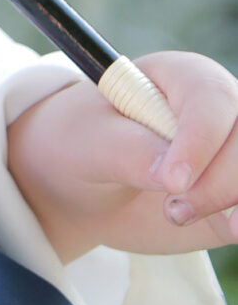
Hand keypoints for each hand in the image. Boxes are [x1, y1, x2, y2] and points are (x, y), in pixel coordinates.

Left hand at [6, 52, 237, 262]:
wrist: (83, 187)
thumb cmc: (81, 145)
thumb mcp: (90, 142)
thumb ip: (129, 152)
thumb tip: (173, 175)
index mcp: (178, 77)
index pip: (210, 98)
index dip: (199, 140)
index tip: (174, 181)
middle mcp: (216, 111)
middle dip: (217, 182)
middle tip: (171, 209)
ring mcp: (229, 152)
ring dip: (232, 201)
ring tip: (177, 215)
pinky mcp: (236, 193)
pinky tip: (228, 228)